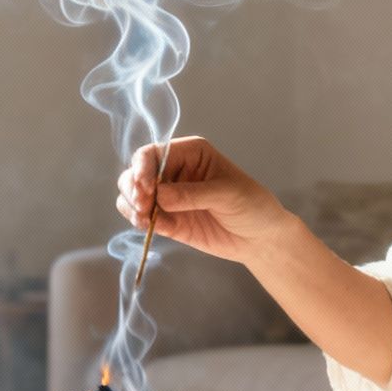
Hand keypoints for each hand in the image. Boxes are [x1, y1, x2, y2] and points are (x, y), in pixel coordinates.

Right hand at [115, 136, 296, 265]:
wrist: (261, 238)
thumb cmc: (252, 204)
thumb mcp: (226, 193)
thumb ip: (192, 194)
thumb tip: (159, 196)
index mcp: (190, 153)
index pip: (153, 153)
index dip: (142, 167)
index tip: (144, 187)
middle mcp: (174, 171)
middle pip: (136, 172)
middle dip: (133, 187)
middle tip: (142, 205)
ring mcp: (169, 197)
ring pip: (133, 194)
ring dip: (130, 204)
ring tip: (143, 218)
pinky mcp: (168, 220)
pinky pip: (141, 217)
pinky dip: (137, 220)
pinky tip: (147, 226)